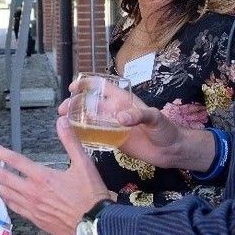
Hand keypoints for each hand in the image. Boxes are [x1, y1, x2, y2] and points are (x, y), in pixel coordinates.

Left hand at [0, 122, 109, 234]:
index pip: (14, 161)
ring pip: (5, 194)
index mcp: (42, 176)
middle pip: (3, 178)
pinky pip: (14, 208)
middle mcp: (32, 192)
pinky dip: (4, 200)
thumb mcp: (84, 164)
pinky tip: (1, 197)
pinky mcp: (35, 220)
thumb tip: (61, 121)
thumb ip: (70, 141)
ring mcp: (32, 208)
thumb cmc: (91, 196)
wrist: (96, 226)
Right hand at [57, 79, 192, 168]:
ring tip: (63, 122)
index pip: (103, 87)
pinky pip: (96, 135)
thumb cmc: (166, 129)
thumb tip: (120, 118)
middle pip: (90, 104)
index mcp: (124, 101)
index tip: (73, 87)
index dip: (87, 84)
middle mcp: (116, 111)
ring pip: (90, 119)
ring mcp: (114, 126)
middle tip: (62, 110)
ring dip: (76, 119)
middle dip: (75, 104)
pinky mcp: (114, 140)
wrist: (171, 150)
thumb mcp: (155, 118)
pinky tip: (73, 137)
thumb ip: (139, 115)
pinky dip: (84, 134)